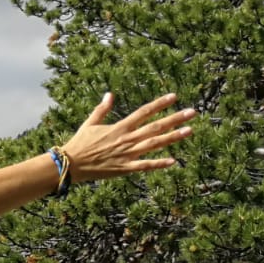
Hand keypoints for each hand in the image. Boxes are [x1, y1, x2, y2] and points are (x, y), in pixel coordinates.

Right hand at [61, 92, 194, 182]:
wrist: (70, 164)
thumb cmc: (79, 143)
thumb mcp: (89, 123)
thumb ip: (102, 109)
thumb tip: (109, 94)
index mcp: (119, 127)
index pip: (144, 112)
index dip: (159, 104)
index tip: (174, 96)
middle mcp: (127, 139)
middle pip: (155, 126)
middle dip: (175, 118)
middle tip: (193, 112)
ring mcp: (127, 154)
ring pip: (155, 143)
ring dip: (173, 137)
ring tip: (190, 130)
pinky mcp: (125, 168)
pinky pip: (145, 165)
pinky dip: (159, 163)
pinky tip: (173, 161)